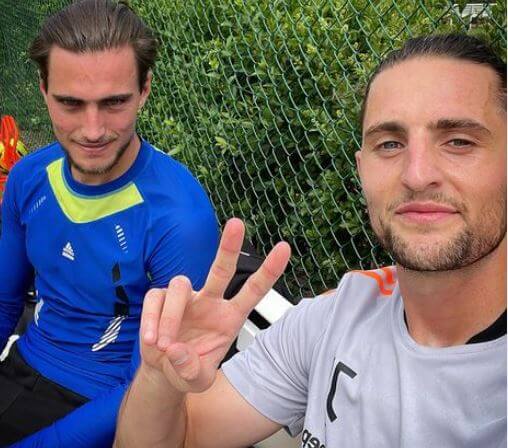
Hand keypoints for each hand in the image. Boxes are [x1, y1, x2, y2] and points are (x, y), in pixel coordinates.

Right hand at [140, 218, 290, 393]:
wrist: (163, 370)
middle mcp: (210, 301)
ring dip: (170, 317)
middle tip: (237, 223)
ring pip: (180, 285)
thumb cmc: (188, 369)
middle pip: (222, 269)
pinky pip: (156, 299)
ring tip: (163, 344)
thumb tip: (176, 350)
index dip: (269, 270)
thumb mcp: (197, 381)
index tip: (284, 248)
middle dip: (229, 246)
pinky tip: (151, 341)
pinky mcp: (161, 298)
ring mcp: (186, 298)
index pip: (253, 290)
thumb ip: (191, 371)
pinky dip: (152, 320)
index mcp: (229, 317)